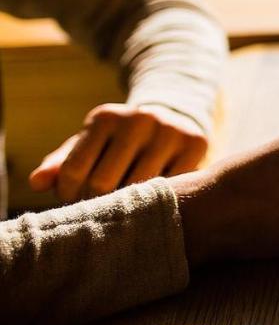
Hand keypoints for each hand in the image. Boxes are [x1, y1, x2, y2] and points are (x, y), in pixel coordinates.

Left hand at [29, 103, 207, 201]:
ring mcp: (170, 131)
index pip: (73, 171)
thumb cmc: (120, 142)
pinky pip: (170, 188)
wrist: (174, 119)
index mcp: (106, 117)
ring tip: (124, 207)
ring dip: (127, 207)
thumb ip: (62, 163)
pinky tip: (153, 201)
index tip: (76, 198)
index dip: (69, 194)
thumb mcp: (92, 145)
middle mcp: (139, 119)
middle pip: (103, 184)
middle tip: (100, 206)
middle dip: (96, 202)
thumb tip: (37, 182)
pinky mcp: (196, 145)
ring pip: (138, 190)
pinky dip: (159, 200)